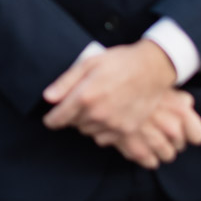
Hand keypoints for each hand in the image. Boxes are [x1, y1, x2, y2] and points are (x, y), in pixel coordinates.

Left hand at [42, 39, 200, 165]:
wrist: (151, 69)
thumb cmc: (119, 62)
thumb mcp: (89, 64)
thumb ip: (65, 82)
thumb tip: (48, 98)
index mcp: (85, 96)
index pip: (59, 118)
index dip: (51, 120)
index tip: (49, 120)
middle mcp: (97, 114)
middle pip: (74, 124)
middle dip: (72, 115)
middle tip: (81, 102)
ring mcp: (113, 124)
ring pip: (88, 131)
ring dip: (87, 122)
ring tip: (97, 106)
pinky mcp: (126, 130)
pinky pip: (104, 138)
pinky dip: (102, 130)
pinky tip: (108, 115)